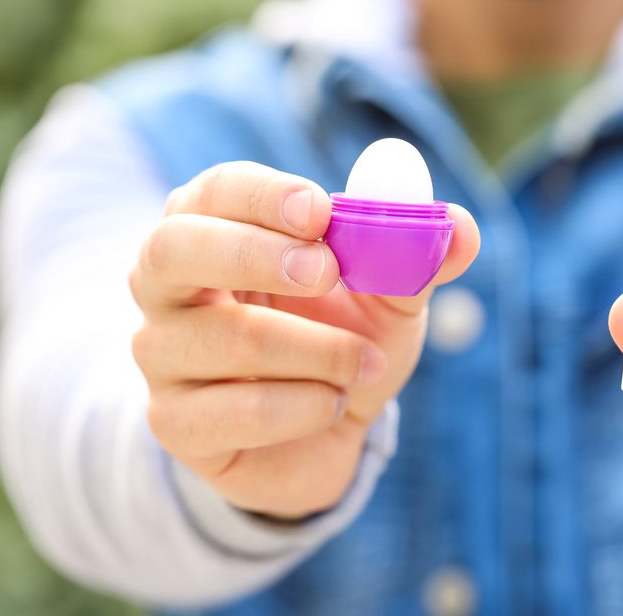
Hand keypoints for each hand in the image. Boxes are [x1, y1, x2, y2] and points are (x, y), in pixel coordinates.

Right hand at [129, 161, 479, 518]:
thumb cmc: (346, 336)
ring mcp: (163, 354)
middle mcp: (170, 284)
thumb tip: (459, 226)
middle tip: (326, 272)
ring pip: (221, 339)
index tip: (321, 211)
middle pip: (172, 250)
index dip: (262, 196)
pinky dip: (303, 406)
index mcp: (217, 227)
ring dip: (316, 351)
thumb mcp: (391, 294)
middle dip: (253, 255)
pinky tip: (332, 404)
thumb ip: (418, 256)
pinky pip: (231, 411)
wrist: (330, 430)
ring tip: (367, 363)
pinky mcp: (174, 423)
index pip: (214, 191)